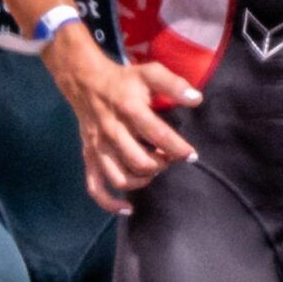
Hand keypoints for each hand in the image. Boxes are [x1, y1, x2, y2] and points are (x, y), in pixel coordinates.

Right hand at [43, 27, 200, 212]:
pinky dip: (110, 203)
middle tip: (169, 158)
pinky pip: (95, 187)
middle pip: (140, 162)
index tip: (191, 155)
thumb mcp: (150, 73)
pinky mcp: (89, 156)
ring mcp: (98, 147)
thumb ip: (175, 84)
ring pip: (120, 178)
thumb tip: (197, 100)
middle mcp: (112, 131)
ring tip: (153, 169)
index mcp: (130, 109)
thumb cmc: (124, 80)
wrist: (85, 81)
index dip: (179, 150)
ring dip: (143, 181)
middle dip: (161, 165)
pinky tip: (128, 208)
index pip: (158, 136)